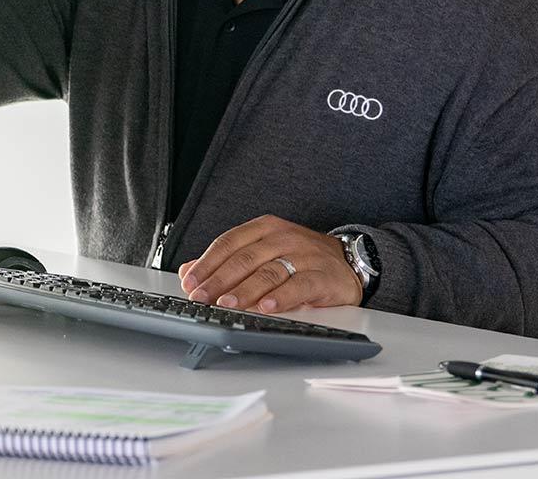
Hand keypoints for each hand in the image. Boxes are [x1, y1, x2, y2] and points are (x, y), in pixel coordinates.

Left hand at [177, 215, 361, 314]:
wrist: (348, 262)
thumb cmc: (299, 258)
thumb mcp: (262, 252)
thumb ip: (227, 261)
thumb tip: (189, 271)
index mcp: (264, 229)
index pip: (228, 243)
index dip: (206, 263)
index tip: (190, 282)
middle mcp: (282, 238)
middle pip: (244, 259)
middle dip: (219, 280)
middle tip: (202, 298)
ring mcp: (304, 255)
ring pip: (268, 272)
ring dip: (244, 290)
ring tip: (227, 304)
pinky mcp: (323, 276)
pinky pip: (299, 286)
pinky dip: (281, 298)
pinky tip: (267, 307)